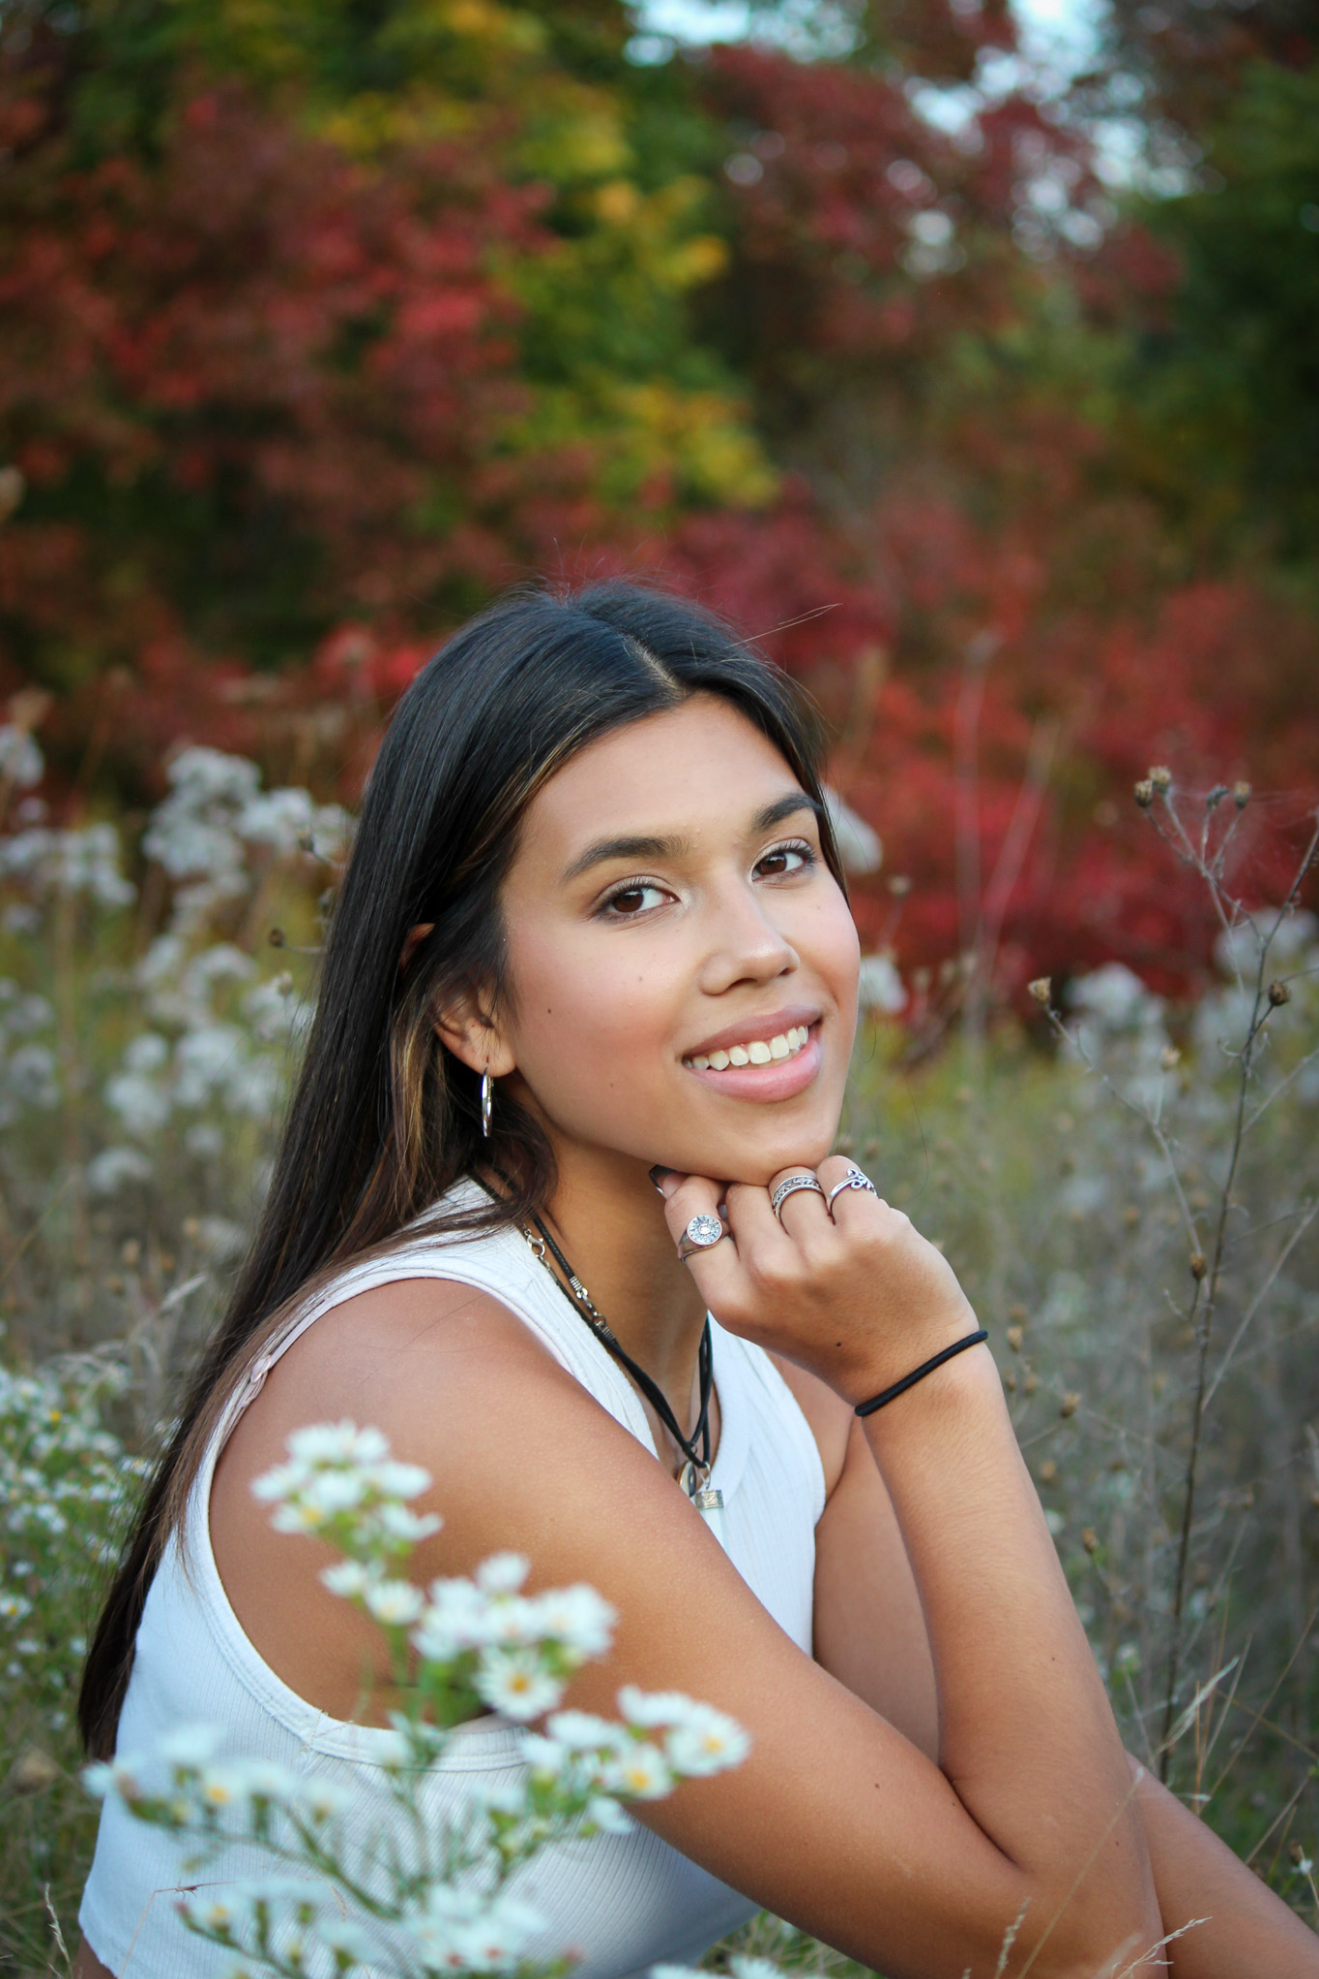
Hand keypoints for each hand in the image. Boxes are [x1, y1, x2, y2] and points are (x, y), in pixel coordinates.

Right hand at [659, 1157, 978, 1405]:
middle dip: (769, 1199)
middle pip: (745, 1187)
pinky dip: (850, 1188)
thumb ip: (716, 1250)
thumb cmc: (824, 1328)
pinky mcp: (868, 1230)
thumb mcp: (755, 1309)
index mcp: (731, 1302)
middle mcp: (770, 1276)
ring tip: (835, 1240)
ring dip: (813, 1194)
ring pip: (792, 1176)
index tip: (726, 1194)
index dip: (702, 1190)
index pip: (686, 1214)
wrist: (910, 1367)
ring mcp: (820, 1253)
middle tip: (801, 1243)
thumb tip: (670, 1177)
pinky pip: (837, 1169)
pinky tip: (862, 1227)